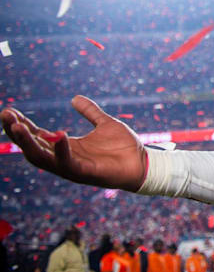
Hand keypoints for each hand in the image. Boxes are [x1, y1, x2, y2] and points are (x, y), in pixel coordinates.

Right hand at [1, 95, 145, 190]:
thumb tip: (74, 98)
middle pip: (32, 147)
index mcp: (66, 147)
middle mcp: (64, 158)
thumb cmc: (124, 147)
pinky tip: (59, 135)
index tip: (9, 110)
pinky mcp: (85, 173)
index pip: (37, 135)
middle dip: (17, 132)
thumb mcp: (104, 123)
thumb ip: (90, 112)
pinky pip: (68, 164)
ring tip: (18, 126)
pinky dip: (62, 151)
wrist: (143, 163)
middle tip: (6, 115)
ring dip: (29, 143)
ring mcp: (73, 167)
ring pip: (42, 158)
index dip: (22, 124)